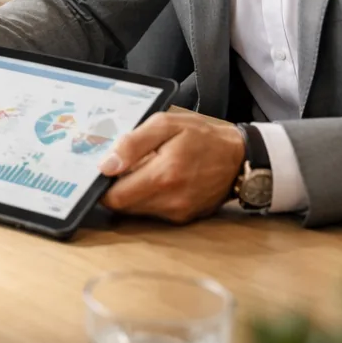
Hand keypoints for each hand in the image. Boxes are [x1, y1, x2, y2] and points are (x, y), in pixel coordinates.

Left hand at [97, 112, 245, 222]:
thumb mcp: (166, 124)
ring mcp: (178, 213)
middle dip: (115, 188)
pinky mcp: (184, 218)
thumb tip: (105, 166)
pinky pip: (153, 212)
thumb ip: (133, 144)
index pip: (114, 197)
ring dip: (132, 193)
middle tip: (121, 167)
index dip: (102, 185)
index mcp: (163, 176)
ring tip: (143, 169)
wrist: (240, 157)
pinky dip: (148, 197)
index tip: (103, 170)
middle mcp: (171, 201)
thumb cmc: (202, 136)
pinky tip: (158, 179)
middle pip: (122, 206)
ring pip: (136, 210)